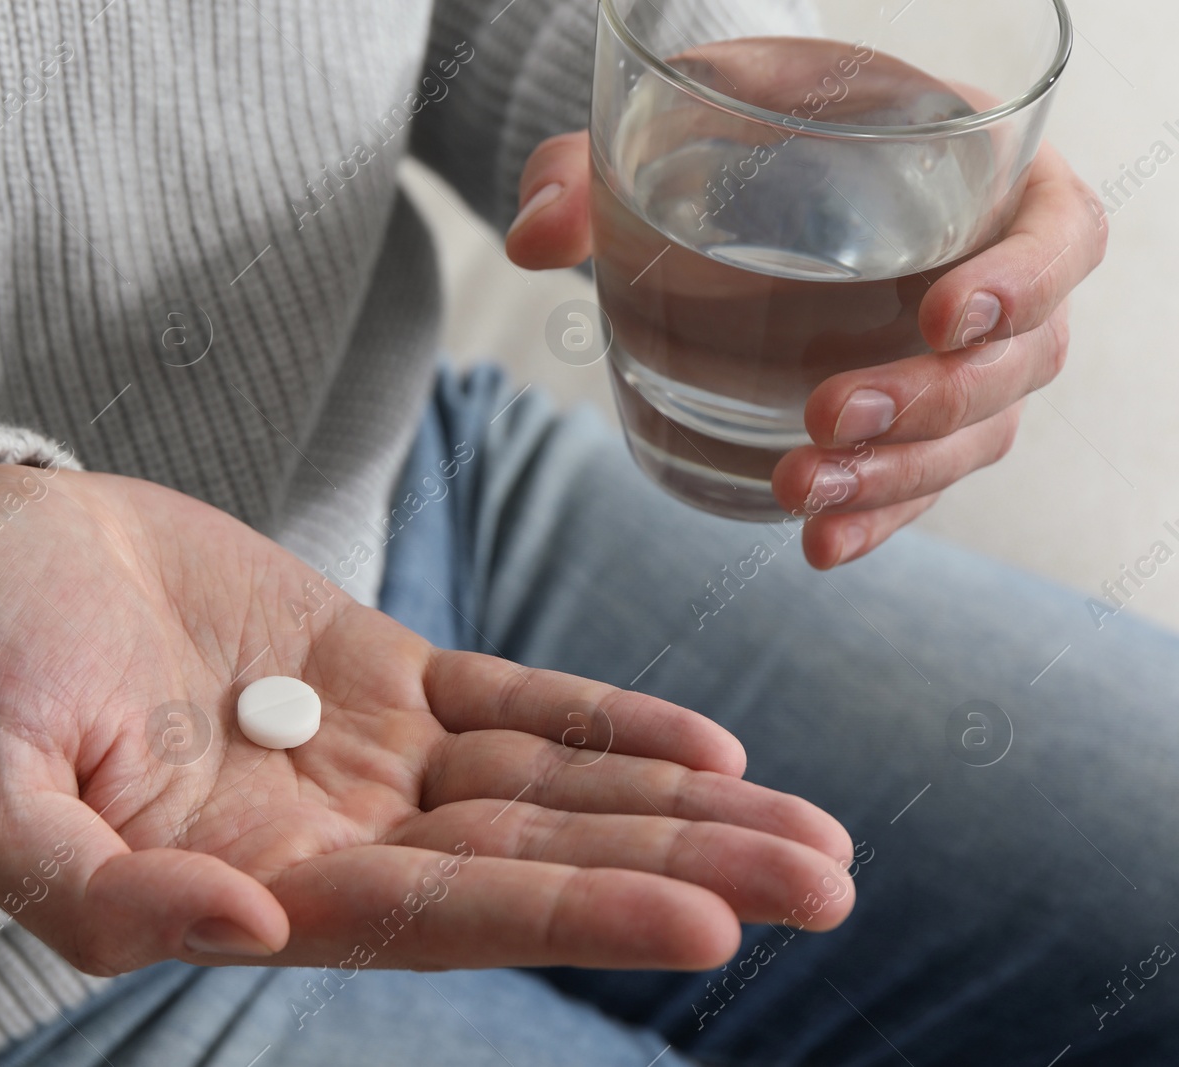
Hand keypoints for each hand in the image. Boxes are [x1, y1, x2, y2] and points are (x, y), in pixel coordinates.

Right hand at [0, 464, 855, 975]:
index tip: (715, 923)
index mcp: (244, 883)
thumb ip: (87, 885)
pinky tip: (710, 748)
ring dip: (679, 808)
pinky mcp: (377, 672)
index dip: (572, 913)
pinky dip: (607, 725)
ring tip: (818, 834)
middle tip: (831, 885)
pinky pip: (512, 704)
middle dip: (680, 873)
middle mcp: (327, 838)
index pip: (436, 916)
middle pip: (531, 862)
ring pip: (547, 790)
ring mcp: (364, 756)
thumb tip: (247, 928)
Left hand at [507, 130, 1106, 568]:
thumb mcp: (683, 114)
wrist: (741, 163)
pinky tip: (819, 544)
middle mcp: (993, 271)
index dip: (1026, 279)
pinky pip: (924, 477)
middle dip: (930, 402)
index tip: (940, 315)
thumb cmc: (740, 122)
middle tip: (825, 415)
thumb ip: (600, 163)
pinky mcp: (915, 414)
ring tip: (799, 494)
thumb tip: (533, 239)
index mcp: (981, 173)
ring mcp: (961, 355)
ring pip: (977, 434)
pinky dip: (879, 517)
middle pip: (1023, 359)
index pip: (1061, 233)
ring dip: (897, 475)